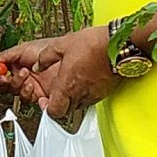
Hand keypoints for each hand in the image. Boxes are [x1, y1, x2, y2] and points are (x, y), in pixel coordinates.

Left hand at [0, 27, 121, 117]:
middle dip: (61, 102)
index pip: (54, 112)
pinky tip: (86, 77)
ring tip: (73, 80)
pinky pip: (91, 97)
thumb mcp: (62, 45)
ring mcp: (94, 95)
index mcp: (67, 86)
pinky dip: (86, 91)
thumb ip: (46, 57)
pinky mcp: (104, 92)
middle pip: (66, 109)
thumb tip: (38, 64)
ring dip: (74, 96)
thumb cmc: (93, 45)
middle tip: (58, 89)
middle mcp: (80, 94)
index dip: (48, 109)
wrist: (118, 46)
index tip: (45, 100)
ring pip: (79, 104)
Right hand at [0, 37, 58, 101]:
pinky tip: (32, 87)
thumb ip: (6, 55)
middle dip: (4, 82)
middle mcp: (24, 78)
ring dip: (18, 86)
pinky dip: (30, 95)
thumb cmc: (49, 48)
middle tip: (6, 76)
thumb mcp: (24, 48)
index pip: (1, 74)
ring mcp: (34, 88)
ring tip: (26, 76)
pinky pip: (32, 102)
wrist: (67, 55)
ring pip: (18, 94)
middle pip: (7, 87)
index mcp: (17, 66)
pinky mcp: (44, 97)